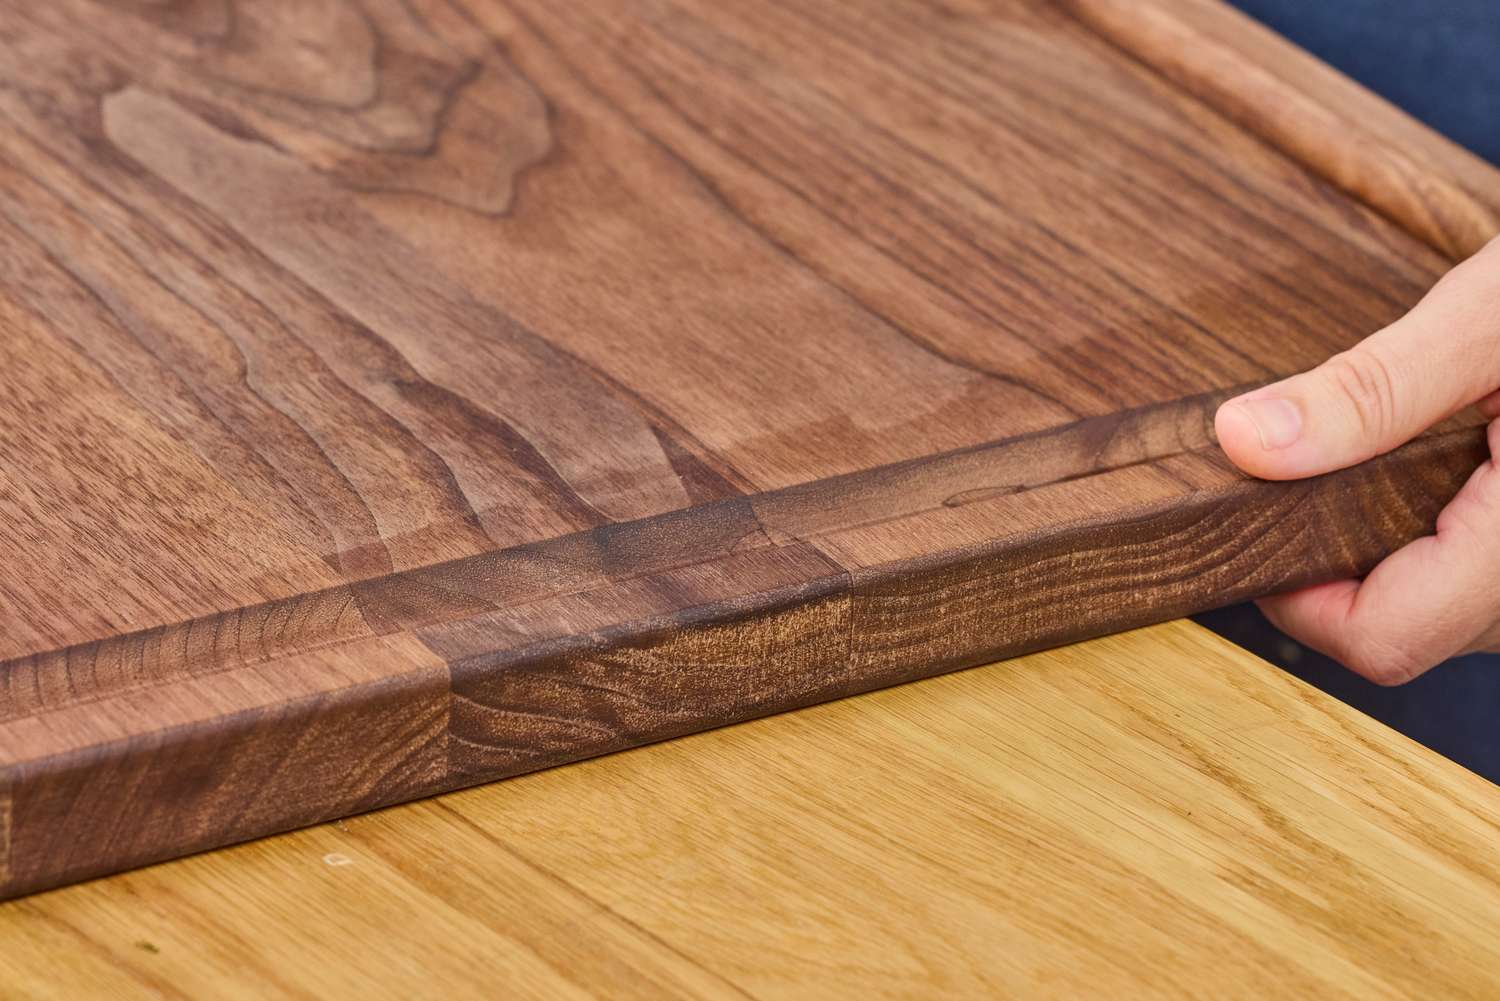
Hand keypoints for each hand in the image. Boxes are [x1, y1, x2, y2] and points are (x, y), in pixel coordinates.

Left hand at [1215, 237, 1499, 684]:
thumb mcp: (1492, 317)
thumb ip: (1372, 390)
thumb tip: (1244, 442)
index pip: (1380, 638)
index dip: (1296, 591)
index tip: (1257, 514)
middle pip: (1403, 628)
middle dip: (1339, 557)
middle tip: (1320, 460)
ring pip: (1442, 610)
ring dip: (1392, 544)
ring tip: (1407, 448)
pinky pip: (1478, 582)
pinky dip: (1439, 534)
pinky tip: (1449, 463)